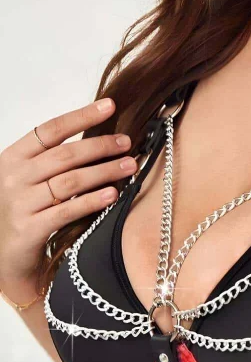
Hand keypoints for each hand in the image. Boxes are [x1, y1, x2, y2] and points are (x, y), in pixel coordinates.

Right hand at [0, 98, 135, 298]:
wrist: (5, 254)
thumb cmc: (24, 212)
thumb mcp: (30, 180)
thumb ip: (54, 161)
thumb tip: (100, 140)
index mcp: (13, 158)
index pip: (50, 130)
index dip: (81, 116)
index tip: (109, 107)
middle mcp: (14, 177)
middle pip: (64, 155)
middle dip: (100, 146)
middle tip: (127, 144)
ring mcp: (20, 203)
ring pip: (70, 182)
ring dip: (103, 172)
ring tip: (128, 167)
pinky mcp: (30, 229)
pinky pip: (67, 210)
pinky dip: (92, 201)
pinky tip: (112, 194)